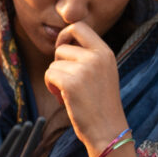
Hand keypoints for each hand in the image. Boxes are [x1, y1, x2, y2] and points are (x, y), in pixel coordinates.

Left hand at [44, 22, 127, 151]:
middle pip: (62, 47)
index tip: (61, 48)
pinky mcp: (71, 82)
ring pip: (53, 63)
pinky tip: (63, 98)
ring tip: (69, 93)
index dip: (65, 34)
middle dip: (58, 62)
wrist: (108, 130)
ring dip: (55, 78)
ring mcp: (84, 69)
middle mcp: (96, 57)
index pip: (79, 26)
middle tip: (66, 78)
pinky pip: (49, 75)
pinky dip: (51, 86)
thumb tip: (62, 43)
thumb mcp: (102, 72)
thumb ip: (88, 56)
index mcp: (106, 52)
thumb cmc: (100, 104)